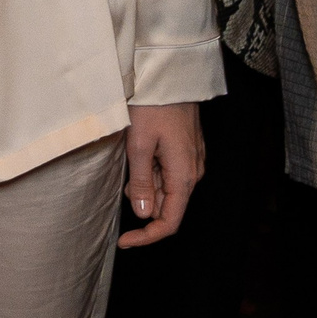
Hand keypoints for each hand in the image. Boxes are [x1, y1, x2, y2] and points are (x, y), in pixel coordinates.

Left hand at [117, 102, 204, 248]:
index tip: (123, 241)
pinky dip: (150, 170)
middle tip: (124, 173)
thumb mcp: (138, 145)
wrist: (170, 76)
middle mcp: (192, 173)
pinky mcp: (185, 151)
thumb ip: (141, 183)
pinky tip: (141, 148)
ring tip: (133, 152)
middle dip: (141, 201)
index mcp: (183, 176)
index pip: (169, 222)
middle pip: (166, 207)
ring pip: (165, 189)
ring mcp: (191, 161)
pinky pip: (167, 173)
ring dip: (144, 182)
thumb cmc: (153, 106)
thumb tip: (143, 215)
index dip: (147, 237)